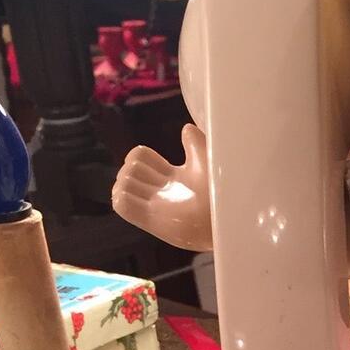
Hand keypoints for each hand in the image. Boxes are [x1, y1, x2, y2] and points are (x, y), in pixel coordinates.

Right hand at [111, 123, 212, 251]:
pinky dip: (122, 198)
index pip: (140, 158)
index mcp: (173, 179)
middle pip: (128, 170)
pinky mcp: (153, 221)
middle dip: (133, 167)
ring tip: (149, 190)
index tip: (160, 163)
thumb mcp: (208, 159)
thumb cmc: (223, 190)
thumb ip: (195, 143)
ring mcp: (155, 207)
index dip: (140, 156)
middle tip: (156, 178)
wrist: (229, 216)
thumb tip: (186, 128)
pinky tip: (138, 199)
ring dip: (127, 181)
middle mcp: (161, 193)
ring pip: (122, 185)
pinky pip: (121, 204)